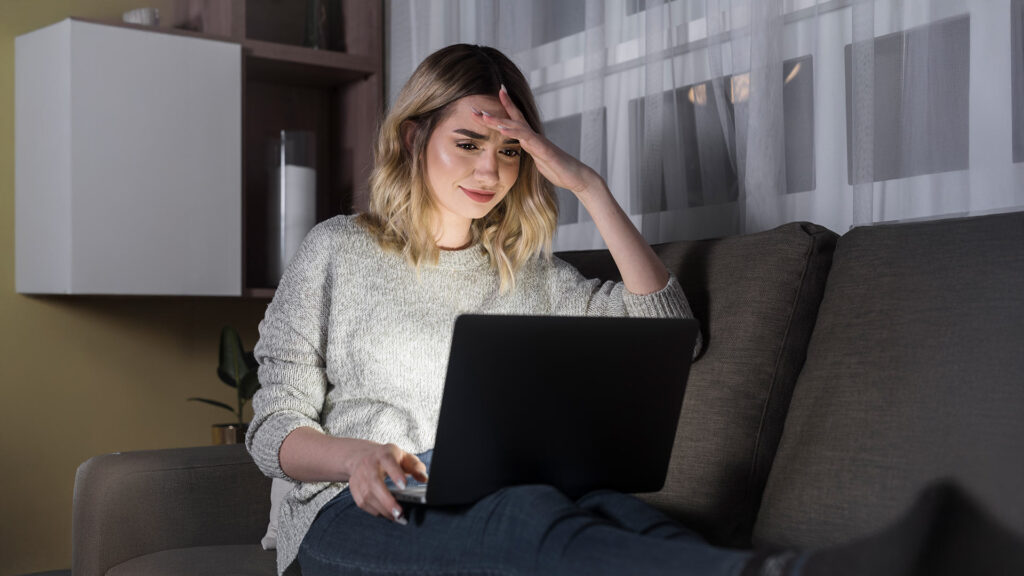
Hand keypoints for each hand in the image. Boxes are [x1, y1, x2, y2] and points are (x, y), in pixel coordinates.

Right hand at [345, 441, 427, 524]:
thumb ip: (415, 467)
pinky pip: (363, 503)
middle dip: (387, 500)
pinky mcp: (354, 488)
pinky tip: (386, 514)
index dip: (396, 474)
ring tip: (398, 518)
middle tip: (400, 513)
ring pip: (368, 496)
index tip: (404, 486)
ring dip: (383, 510)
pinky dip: (376, 511)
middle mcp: (368, 465)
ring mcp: (359, 477)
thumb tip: (424, 479)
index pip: (388, 461)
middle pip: (375, 482)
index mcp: (384, 454)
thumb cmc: (387, 458)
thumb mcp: (404, 457)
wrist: (361, 457)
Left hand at [473, 85, 601, 196]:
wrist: (575, 176)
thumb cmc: (557, 169)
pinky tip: (502, 129)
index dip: (502, 108)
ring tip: (483, 116)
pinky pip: (527, 139)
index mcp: (530, 139)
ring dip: (499, 121)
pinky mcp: (544, 150)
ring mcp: (539, 141)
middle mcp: (533, 136)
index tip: (487, 100)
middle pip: (510, 119)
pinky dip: (514, 133)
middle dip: (492, 113)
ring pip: (517, 126)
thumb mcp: (537, 160)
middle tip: (473, 107)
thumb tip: (518, 150)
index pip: (514, 120)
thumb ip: (528, 153)